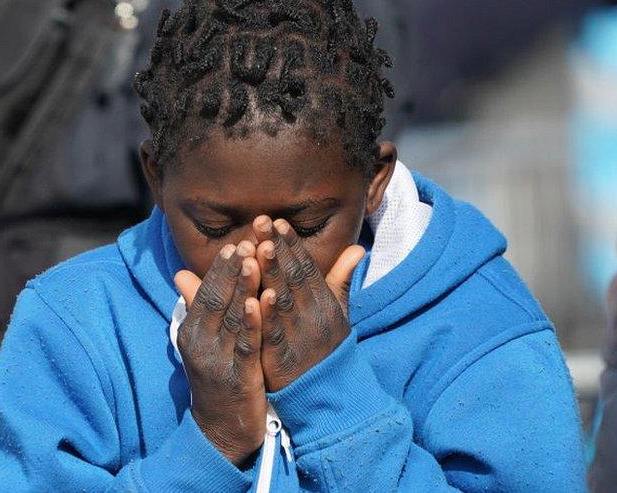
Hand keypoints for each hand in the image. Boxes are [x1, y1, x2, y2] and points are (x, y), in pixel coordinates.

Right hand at [174, 241, 266, 464]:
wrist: (221, 431)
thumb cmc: (217, 379)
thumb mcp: (203, 341)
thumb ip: (197, 306)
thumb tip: (181, 273)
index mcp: (192, 331)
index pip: (205, 291)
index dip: (221, 267)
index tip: (236, 242)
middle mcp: (200, 342)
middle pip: (217, 298)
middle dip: (233, 268)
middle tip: (249, 239)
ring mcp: (217, 360)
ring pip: (232, 317)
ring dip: (243, 286)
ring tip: (255, 259)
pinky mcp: (237, 376)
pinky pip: (245, 344)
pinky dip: (252, 321)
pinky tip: (262, 301)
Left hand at [252, 216, 365, 391]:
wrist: (329, 394)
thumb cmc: (327, 347)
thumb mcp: (339, 313)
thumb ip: (341, 280)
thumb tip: (358, 248)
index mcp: (324, 303)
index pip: (306, 268)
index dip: (292, 244)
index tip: (277, 221)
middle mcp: (313, 316)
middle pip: (293, 278)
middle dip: (277, 248)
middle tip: (261, 222)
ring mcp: (299, 337)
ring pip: (283, 301)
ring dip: (271, 273)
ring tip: (259, 247)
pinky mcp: (283, 360)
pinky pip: (275, 335)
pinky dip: (267, 316)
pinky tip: (258, 297)